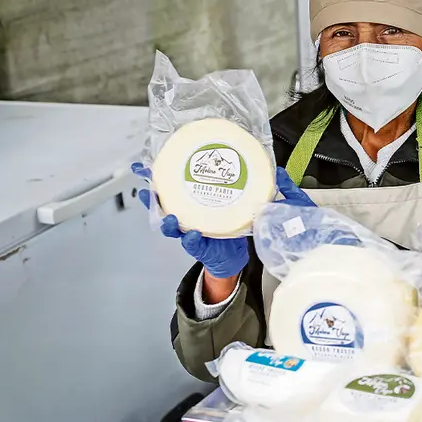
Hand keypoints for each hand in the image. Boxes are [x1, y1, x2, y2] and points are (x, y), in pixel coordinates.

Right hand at [133, 163, 317, 278]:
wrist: (235, 255)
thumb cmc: (237, 225)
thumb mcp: (246, 201)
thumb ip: (259, 186)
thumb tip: (277, 169)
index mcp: (196, 202)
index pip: (174, 186)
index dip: (158, 176)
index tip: (144, 165)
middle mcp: (189, 216)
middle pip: (164, 205)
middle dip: (153, 198)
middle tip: (146, 188)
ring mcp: (192, 232)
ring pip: (173, 226)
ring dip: (168, 220)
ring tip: (168, 215)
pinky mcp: (201, 248)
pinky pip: (192, 244)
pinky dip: (191, 239)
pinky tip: (191, 233)